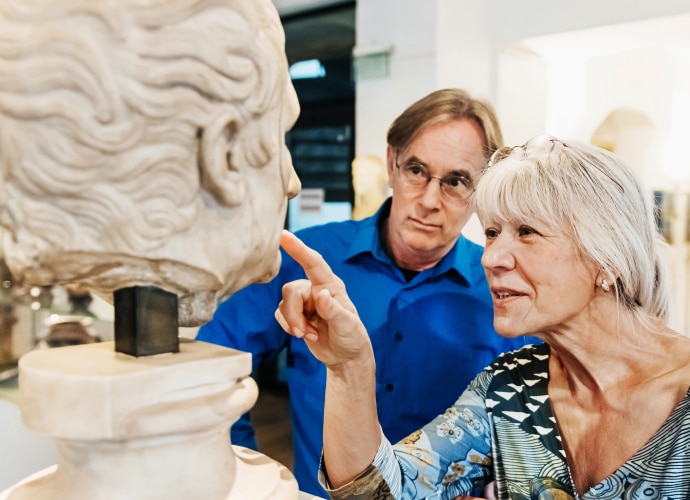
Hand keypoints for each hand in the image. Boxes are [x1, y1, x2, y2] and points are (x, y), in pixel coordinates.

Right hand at [275, 230, 372, 368]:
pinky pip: (280, 315)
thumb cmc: (352, 337)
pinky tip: (305, 335)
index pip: (313, 263)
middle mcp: (316, 289)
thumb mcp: (347, 325)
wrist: (345, 357)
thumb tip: (321, 295)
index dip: (298, 248)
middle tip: (304, 333)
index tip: (284, 235)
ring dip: (294, 323)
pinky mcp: (295, 314)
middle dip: (293, 313)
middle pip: (290, 290)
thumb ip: (334, 311)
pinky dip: (289, 327)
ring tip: (310, 335)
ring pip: (284, 304)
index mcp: (331, 286)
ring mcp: (305, 302)